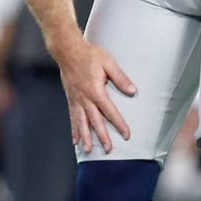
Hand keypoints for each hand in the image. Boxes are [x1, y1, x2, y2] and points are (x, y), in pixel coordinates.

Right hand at [58, 39, 136, 153]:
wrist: (68, 50)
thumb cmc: (89, 55)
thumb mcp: (109, 63)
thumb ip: (121, 78)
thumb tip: (133, 91)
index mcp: (96, 91)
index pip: (110, 112)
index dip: (119, 124)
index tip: (127, 135)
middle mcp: (85, 99)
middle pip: (95, 122)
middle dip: (102, 137)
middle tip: (108, 150)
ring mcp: (76, 100)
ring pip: (81, 123)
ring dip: (85, 137)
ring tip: (88, 150)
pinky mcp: (70, 98)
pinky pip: (72, 117)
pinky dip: (74, 129)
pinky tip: (75, 139)